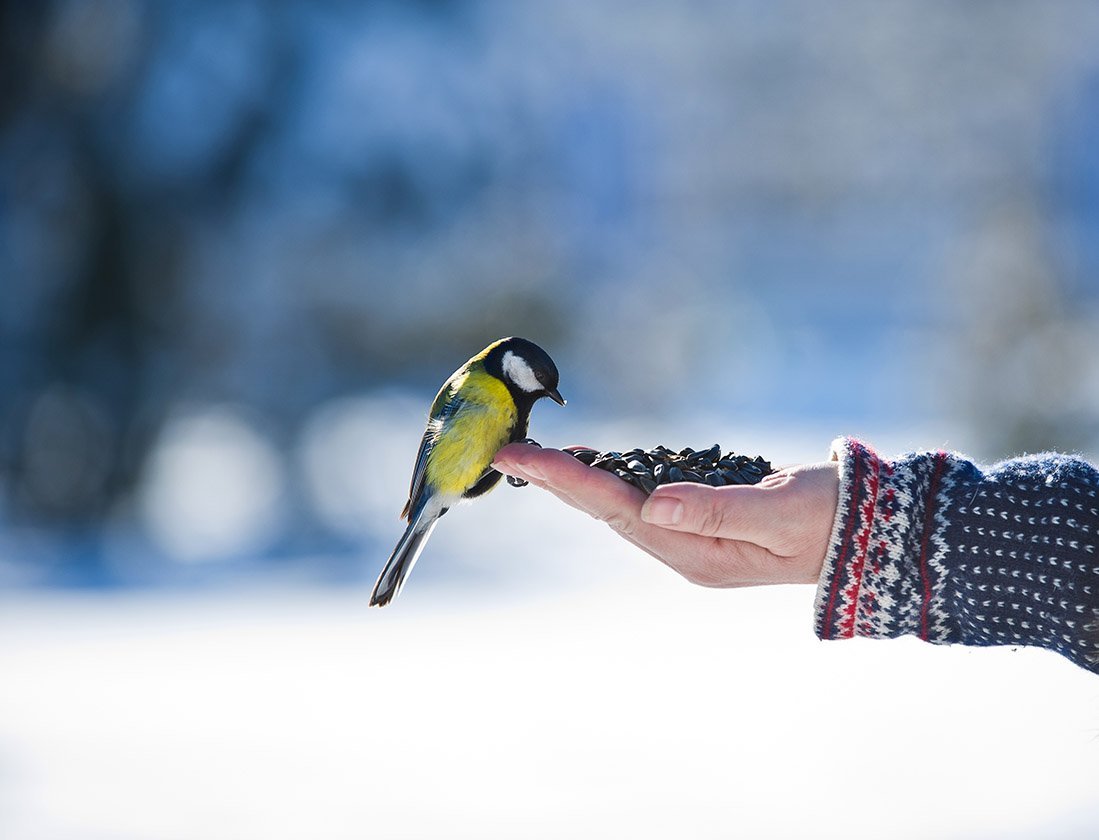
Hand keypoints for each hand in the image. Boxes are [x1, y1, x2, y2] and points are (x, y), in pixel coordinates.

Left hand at [492, 444, 838, 586]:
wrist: (870, 532)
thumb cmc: (831, 520)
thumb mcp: (780, 513)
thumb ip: (717, 510)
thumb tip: (654, 503)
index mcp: (696, 554)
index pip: (615, 509)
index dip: (565, 480)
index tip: (520, 457)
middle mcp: (685, 550)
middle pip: (605, 509)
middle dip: (555, 480)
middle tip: (507, 451)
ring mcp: (694, 538)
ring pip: (620, 505)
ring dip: (578, 481)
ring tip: (535, 457)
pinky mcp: (705, 520)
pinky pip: (644, 498)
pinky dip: (613, 479)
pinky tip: (593, 465)